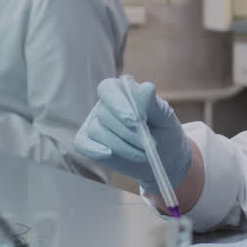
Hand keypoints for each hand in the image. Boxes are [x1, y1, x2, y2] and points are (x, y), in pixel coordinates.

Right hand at [73, 76, 191, 194]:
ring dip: (122, 145)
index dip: (119, 104)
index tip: (135, 121)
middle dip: (127, 132)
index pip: (109, 88)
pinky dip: (94, 149)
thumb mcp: (165, 118)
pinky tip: (108, 154)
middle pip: (104, 114)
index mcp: (122, 90)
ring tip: (143, 153)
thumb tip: (145, 88)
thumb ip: (153, 104)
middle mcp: (105, 104)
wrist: (164, 157)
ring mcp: (95, 123)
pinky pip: (82, 144)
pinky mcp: (90, 142)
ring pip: (97, 131)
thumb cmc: (164, 132)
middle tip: (149, 143)